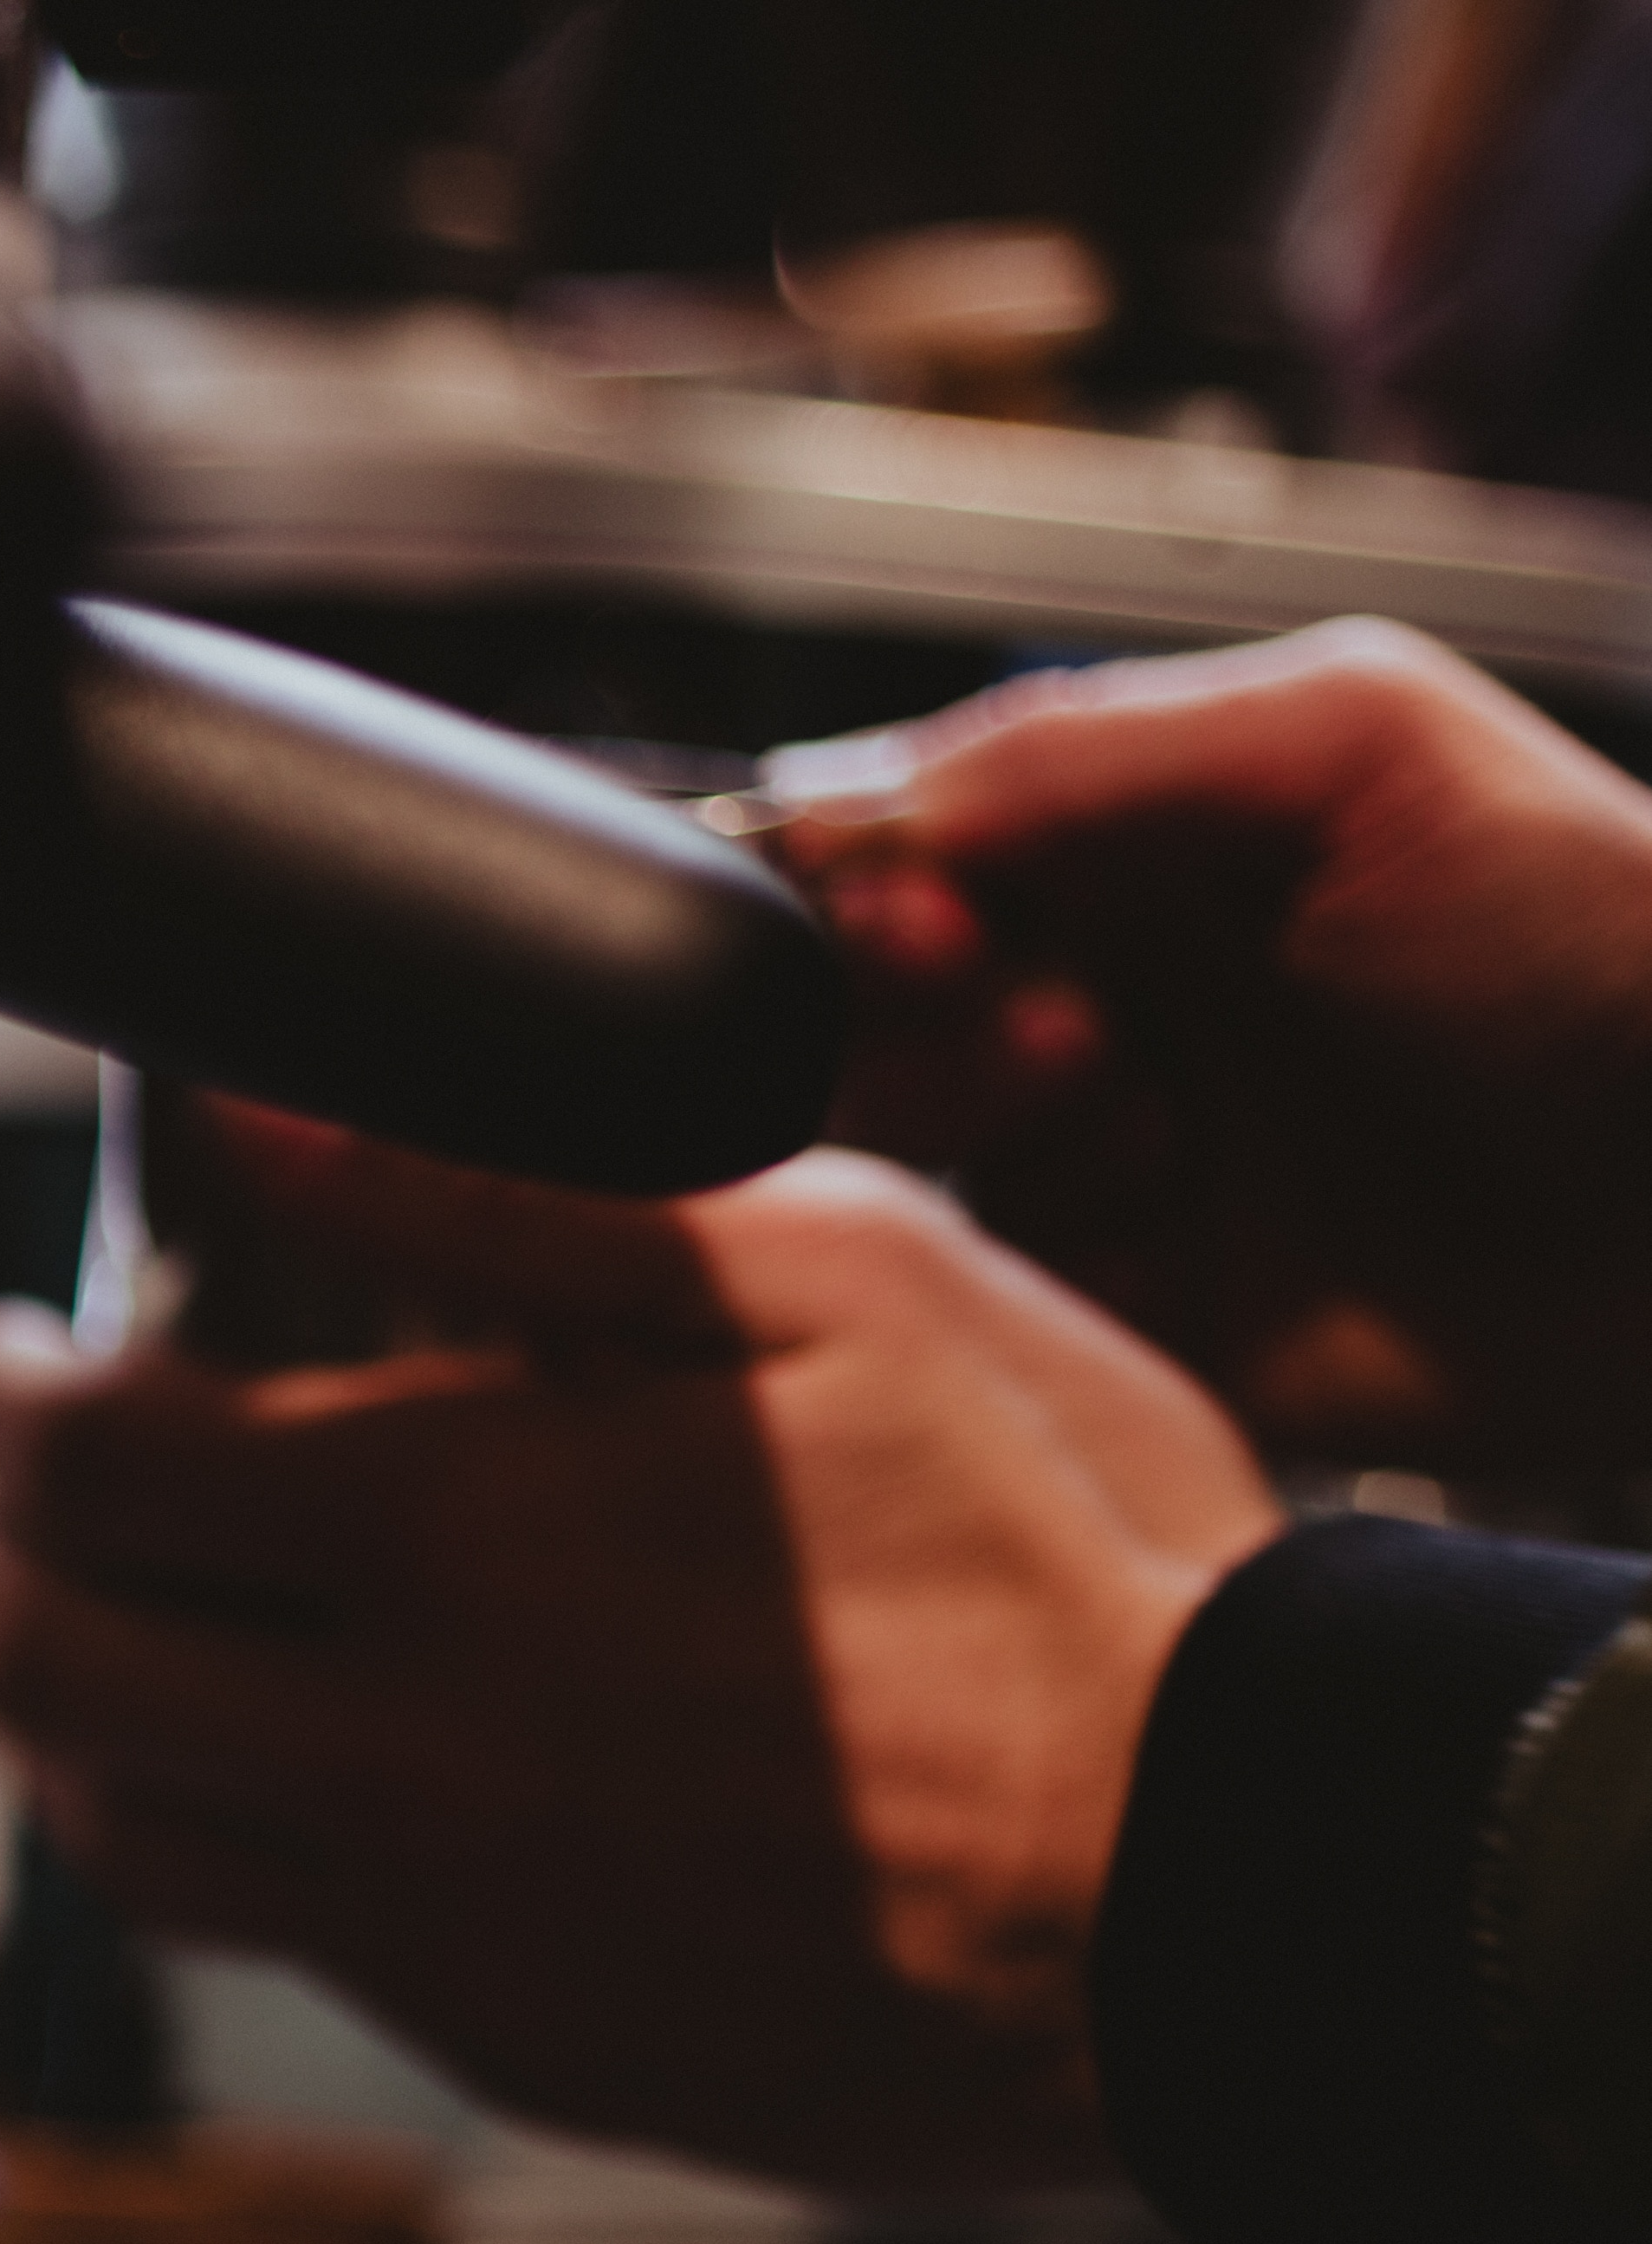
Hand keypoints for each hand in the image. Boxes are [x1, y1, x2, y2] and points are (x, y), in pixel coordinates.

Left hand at [0, 1124, 1282, 2187]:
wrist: (1219, 1884)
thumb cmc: (1067, 1565)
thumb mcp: (835, 1285)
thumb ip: (509, 1191)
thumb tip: (265, 1104)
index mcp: (452, 1532)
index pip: (79, 1464)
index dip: (0, 1396)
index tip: (14, 1357)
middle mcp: (397, 1746)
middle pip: (32, 1658)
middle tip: (4, 1490)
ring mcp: (434, 1917)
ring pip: (112, 1824)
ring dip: (60, 1709)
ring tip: (100, 1620)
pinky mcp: (500, 2034)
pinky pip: (269, 1937)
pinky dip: (211, 1836)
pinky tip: (273, 1760)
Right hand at [776, 616, 1651, 1471]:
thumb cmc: (1613, 945)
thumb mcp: (1362, 747)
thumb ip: (1096, 741)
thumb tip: (849, 801)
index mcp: (1133, 847)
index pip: (887, 852)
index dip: (860, 889)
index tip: (924, 920)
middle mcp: (1099, 998)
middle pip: (857, 1016)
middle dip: (917, 1022)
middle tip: (1059, 1026)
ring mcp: (1114, 1165)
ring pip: (899, 1166)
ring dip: (995, 1141)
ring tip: (1151, 1127)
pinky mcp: (1140, 1320)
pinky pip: (984, 1315)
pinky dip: (1035, 1281)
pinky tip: (1173, 1247)